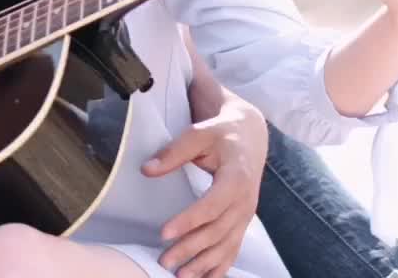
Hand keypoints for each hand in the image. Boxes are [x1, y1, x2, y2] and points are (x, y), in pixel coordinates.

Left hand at [142, 98, 267, 277]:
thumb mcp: (199, 134)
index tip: (164, 232)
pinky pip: (233, 249)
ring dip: (204, 263)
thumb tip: (147, 169)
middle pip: (218, 231)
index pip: (212, 205)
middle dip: (191, 248)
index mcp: (236, 177)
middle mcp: (245, 201)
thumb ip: (174, 152)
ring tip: (180, 276)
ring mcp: (246, 215)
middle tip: (164, 261)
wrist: (250, 136)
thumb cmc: (222, 134)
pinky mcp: (242, 222)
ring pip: (226, 245)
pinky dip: (220, 266)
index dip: (189, 220)